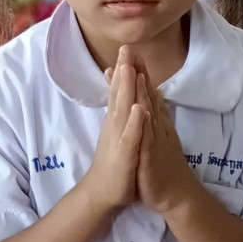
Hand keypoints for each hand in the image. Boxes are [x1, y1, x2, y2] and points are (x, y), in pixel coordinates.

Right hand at [82, 45, 144, 211]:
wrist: (103, 192)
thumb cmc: (115, 163)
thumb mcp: (118, 134)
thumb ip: (119, 113)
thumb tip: (121, 97)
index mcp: (117, 120)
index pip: (121, 91)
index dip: (124, 70)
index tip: (128, 48)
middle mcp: (116, 125)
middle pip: (120, 94)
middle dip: (124, 71)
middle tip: (125, 48)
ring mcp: (120, 138)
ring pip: (124, 110)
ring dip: (126, 90)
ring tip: (128, 69)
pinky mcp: (125, 154)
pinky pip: (131, 137)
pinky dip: (135, 123)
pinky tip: (139, 109)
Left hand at [133, 63, 197, 215]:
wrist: (176, 195)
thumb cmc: (163, 167)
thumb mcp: (157, 138)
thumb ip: (156, 117)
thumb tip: (154, 98)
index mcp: (154, 123)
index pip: (145, 94)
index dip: (137, 74)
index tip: (128, 54)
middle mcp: (156, 127)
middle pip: (146, 95)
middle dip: (138, 72)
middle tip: (129, 49)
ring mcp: (155, 140)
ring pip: (147, 111)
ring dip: (141, 90)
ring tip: (134, 69)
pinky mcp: (151, 156)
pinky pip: (146, 137)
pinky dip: (143, 122)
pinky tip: (140, 108)